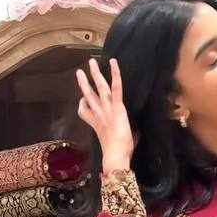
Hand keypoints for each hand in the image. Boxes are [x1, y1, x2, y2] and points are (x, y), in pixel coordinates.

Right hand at [75, 58, 135, 173]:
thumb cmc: (119, 153)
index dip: (82, 105)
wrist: (116, 155)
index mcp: (98, 124)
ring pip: (99, 88)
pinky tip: (113, 62)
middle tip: (79, 72)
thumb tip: (137, 135)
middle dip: (83, 83)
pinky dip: (115, 74)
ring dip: (95, 73)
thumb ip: (125, 136)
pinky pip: (115, 87)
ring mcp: (107, 109)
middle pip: (88, 96)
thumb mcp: (119, 144)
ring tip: (91, 62)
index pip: (84, 111)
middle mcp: (99, 115)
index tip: (82, 101)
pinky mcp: (117, 107)